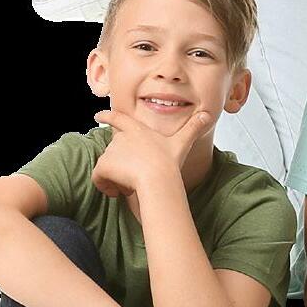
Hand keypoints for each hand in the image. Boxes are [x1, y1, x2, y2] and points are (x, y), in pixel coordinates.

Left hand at [90, 107, 214, 197]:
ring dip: (114, 175)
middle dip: (118, 162)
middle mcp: (121, 137)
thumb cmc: (170, 161)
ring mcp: (111, 150)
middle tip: (131, 175)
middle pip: (113, 148)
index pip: (118, 118)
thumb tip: (208, 114)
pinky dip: (104, 185)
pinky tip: (116, 192)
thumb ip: (193, 128)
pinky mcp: (104, 165)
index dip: (108, 115)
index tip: (98, 115)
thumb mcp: (182, 142)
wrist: (158, 179)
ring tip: (128, 185)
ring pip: (106, 164)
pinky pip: (98, 177)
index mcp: (137, 129)